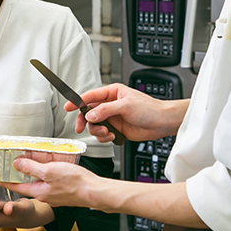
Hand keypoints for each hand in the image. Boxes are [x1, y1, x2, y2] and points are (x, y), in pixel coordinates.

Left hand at [1, 160, 99, 207]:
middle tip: (12, 168)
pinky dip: (46, 177)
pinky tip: (50, 169)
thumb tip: (16, 164)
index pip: (16, 187)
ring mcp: (55, 196)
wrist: (95, 192)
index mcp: (39, 192)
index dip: (5, 181)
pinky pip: (50, 184)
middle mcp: (45, 196)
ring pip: (39, 185)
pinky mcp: (64, 193)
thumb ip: (32, 168)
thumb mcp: (49, 171)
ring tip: (31, 165)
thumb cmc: (75, 182)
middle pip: (28, 186)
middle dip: (20, 178)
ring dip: (34, 176)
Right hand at [66, 83, 182, 142]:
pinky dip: (105, 137)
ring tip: (108, 132)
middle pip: (88, 113)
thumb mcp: (125, 106)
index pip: (90, 96)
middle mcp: (110, 105)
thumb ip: (105, 110)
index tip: (68, 107)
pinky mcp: (116, 129)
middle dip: (84, 121)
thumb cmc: (150, 109)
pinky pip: (103, 134)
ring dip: (98, 131)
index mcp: (112, 93)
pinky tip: (114, 136)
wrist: (162, 122)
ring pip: (94, 125)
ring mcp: (113, 118)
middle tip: (80, 127)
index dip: (78, 102)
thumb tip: (90, 115)